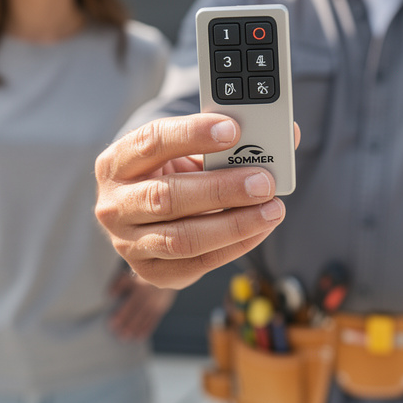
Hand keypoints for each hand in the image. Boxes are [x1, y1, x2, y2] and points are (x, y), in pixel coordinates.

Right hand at [94, 114, 292, 288]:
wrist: (142, 218)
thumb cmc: (170, 175)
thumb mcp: (185, 152)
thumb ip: (225, 142)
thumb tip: (287, 135)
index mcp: (117, 163)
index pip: (151, 142)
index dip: (192, 135)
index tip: (232, 130)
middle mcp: (114, 205)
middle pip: (167, 198)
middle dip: (222, 189)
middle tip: (264, 181)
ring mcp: (127, 244)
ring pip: (182, 238)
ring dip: (234, 224)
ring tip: (272, 210)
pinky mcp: (150, 272)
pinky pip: (196, 264)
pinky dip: (234, 246)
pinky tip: (260, 229)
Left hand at [108, 269, 177, 339]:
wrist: (168, 270)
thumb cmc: (142, 273)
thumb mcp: (130, 273)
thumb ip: (119, 283)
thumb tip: (110, 295)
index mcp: (140, 286)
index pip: (130, 303)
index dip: (121, 314)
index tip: (112, 323)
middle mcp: (149, 295)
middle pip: (137, 313)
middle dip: (128, 325)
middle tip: (119, 335)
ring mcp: (157, 302)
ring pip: (146, 318)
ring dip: (136, 329)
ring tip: (126, 338)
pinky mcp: (163, 307)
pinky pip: (154, 320)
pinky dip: (147, 329)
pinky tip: (139, 337)